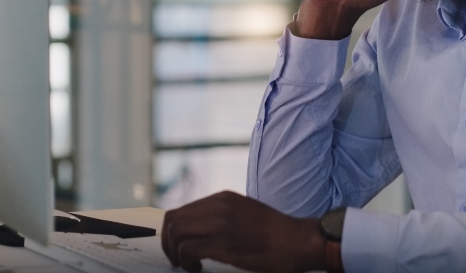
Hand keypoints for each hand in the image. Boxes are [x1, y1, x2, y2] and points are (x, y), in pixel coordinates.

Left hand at [160, 191, 325, 272]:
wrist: (298, 241)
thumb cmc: (277, 234)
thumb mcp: (246, 212)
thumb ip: (224, 215)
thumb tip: (202, 229)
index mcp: (223, 198)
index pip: (182, 209)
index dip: (173, 230)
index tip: (177, 246)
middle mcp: (218, 206)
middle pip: (172, 219)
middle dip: (167, 242)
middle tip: (176, 259)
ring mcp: (219, 223)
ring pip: (175, 233)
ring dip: (175, 252)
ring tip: (187, 264)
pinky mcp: (223, 243)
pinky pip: (187, 249)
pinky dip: (186, 261)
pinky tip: (197, 268)